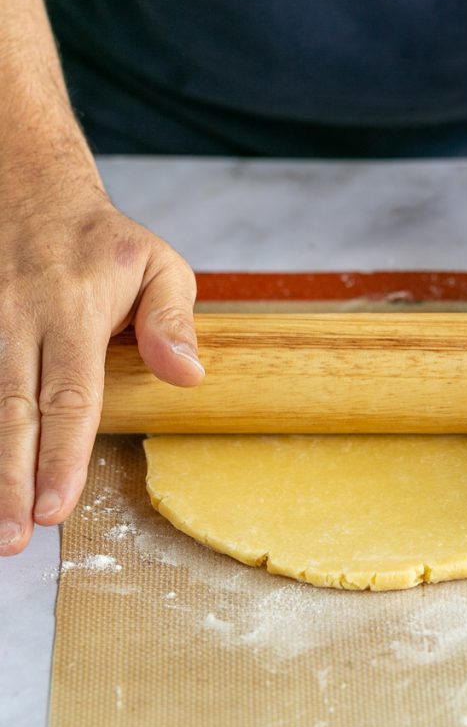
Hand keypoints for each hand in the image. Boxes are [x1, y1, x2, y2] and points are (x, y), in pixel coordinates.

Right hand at [0, 164, 202, 554]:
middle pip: (13, 409)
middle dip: (12, 479)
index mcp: (72, 307)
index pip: (69, 394)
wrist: (28, 189)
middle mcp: (19, 318)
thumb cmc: (104, 242)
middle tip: (15, 537)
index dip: (62, 455)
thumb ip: (173, 320)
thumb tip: (190, 376)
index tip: (56, 506)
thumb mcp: (159, 264)